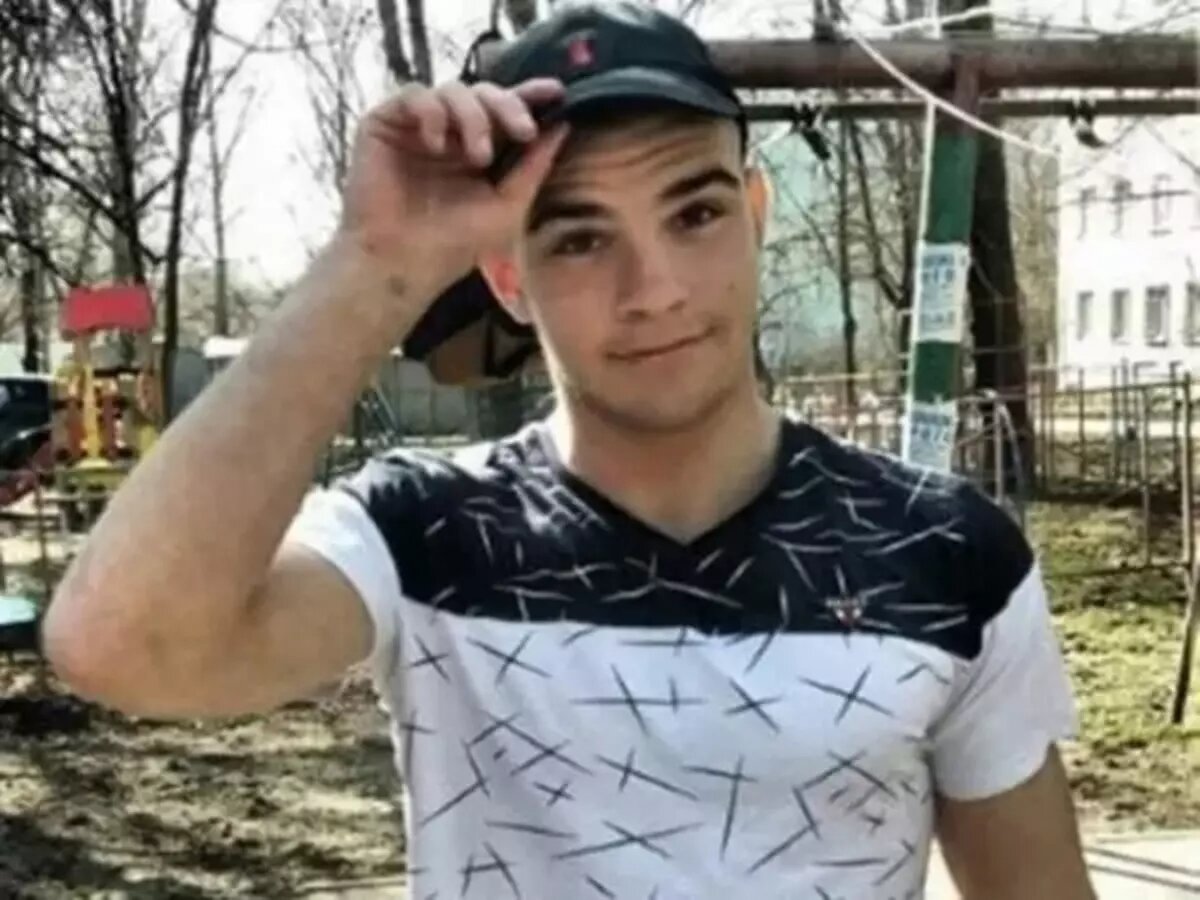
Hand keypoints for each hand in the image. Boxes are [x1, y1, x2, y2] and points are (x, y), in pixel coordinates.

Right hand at [338, 78, 568, 297]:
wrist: (402, 263)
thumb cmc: (453, 245)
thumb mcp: (507, 207)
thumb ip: (534, 167)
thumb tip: (562, 127)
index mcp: (479, 150)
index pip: (505, 112)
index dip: (529, 96)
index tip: (556, 93)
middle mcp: (450, 134)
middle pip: (483, 92)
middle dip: (507, 106)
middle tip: (522, 130)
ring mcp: (418, 127)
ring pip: (453, 89)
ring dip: (473, 116)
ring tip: (477, 156)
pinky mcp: (385, 123)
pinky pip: (414, 94)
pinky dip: (431, 113)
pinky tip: (436, 146)